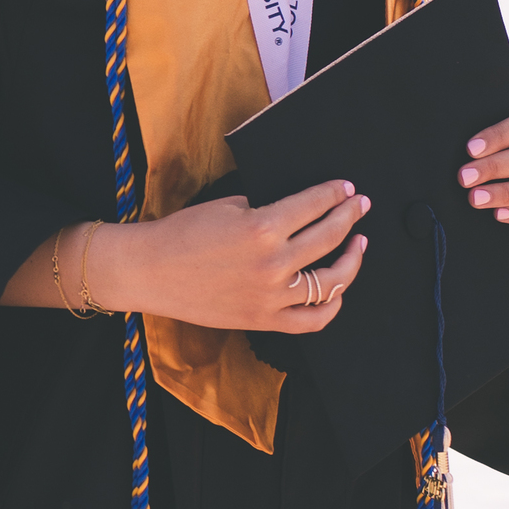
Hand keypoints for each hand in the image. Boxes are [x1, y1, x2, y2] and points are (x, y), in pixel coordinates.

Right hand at [108, 179, 369, 335]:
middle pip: (329, 237)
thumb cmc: (181, 234)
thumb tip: (300, 212)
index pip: (314, 205)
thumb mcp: (228, 207)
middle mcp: (273, 263)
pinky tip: (338, 289)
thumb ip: (266, 209)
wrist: (149, 271)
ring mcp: (271, 296)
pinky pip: (312, 320)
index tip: (345, 188)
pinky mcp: (263, 319)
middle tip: (359, 205)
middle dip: (350, 216)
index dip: (335, 193)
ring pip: (331, 281)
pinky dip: (332, 305)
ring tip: (357, 245)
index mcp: (262, 228)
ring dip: (351, 260)